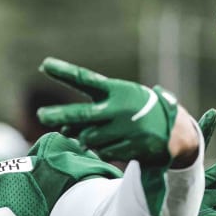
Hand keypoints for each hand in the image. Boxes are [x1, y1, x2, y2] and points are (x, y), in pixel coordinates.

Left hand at [37, 58, 182, 166]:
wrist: (175, 131)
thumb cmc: (137, 112)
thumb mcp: (119, 102)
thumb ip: (90, 113)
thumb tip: (63, 129)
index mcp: (116, 90)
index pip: (85, 80)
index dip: (64, 72)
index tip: (44, 64)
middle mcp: (119, 108)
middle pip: (82, 114)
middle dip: (60, 115)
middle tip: (41, 114)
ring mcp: (125, 128)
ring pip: (89, 138)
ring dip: (87, 138)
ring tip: (103, 132)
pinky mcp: (131, 146)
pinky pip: (103, 151)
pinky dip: (104, 149)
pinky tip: (117, 143)